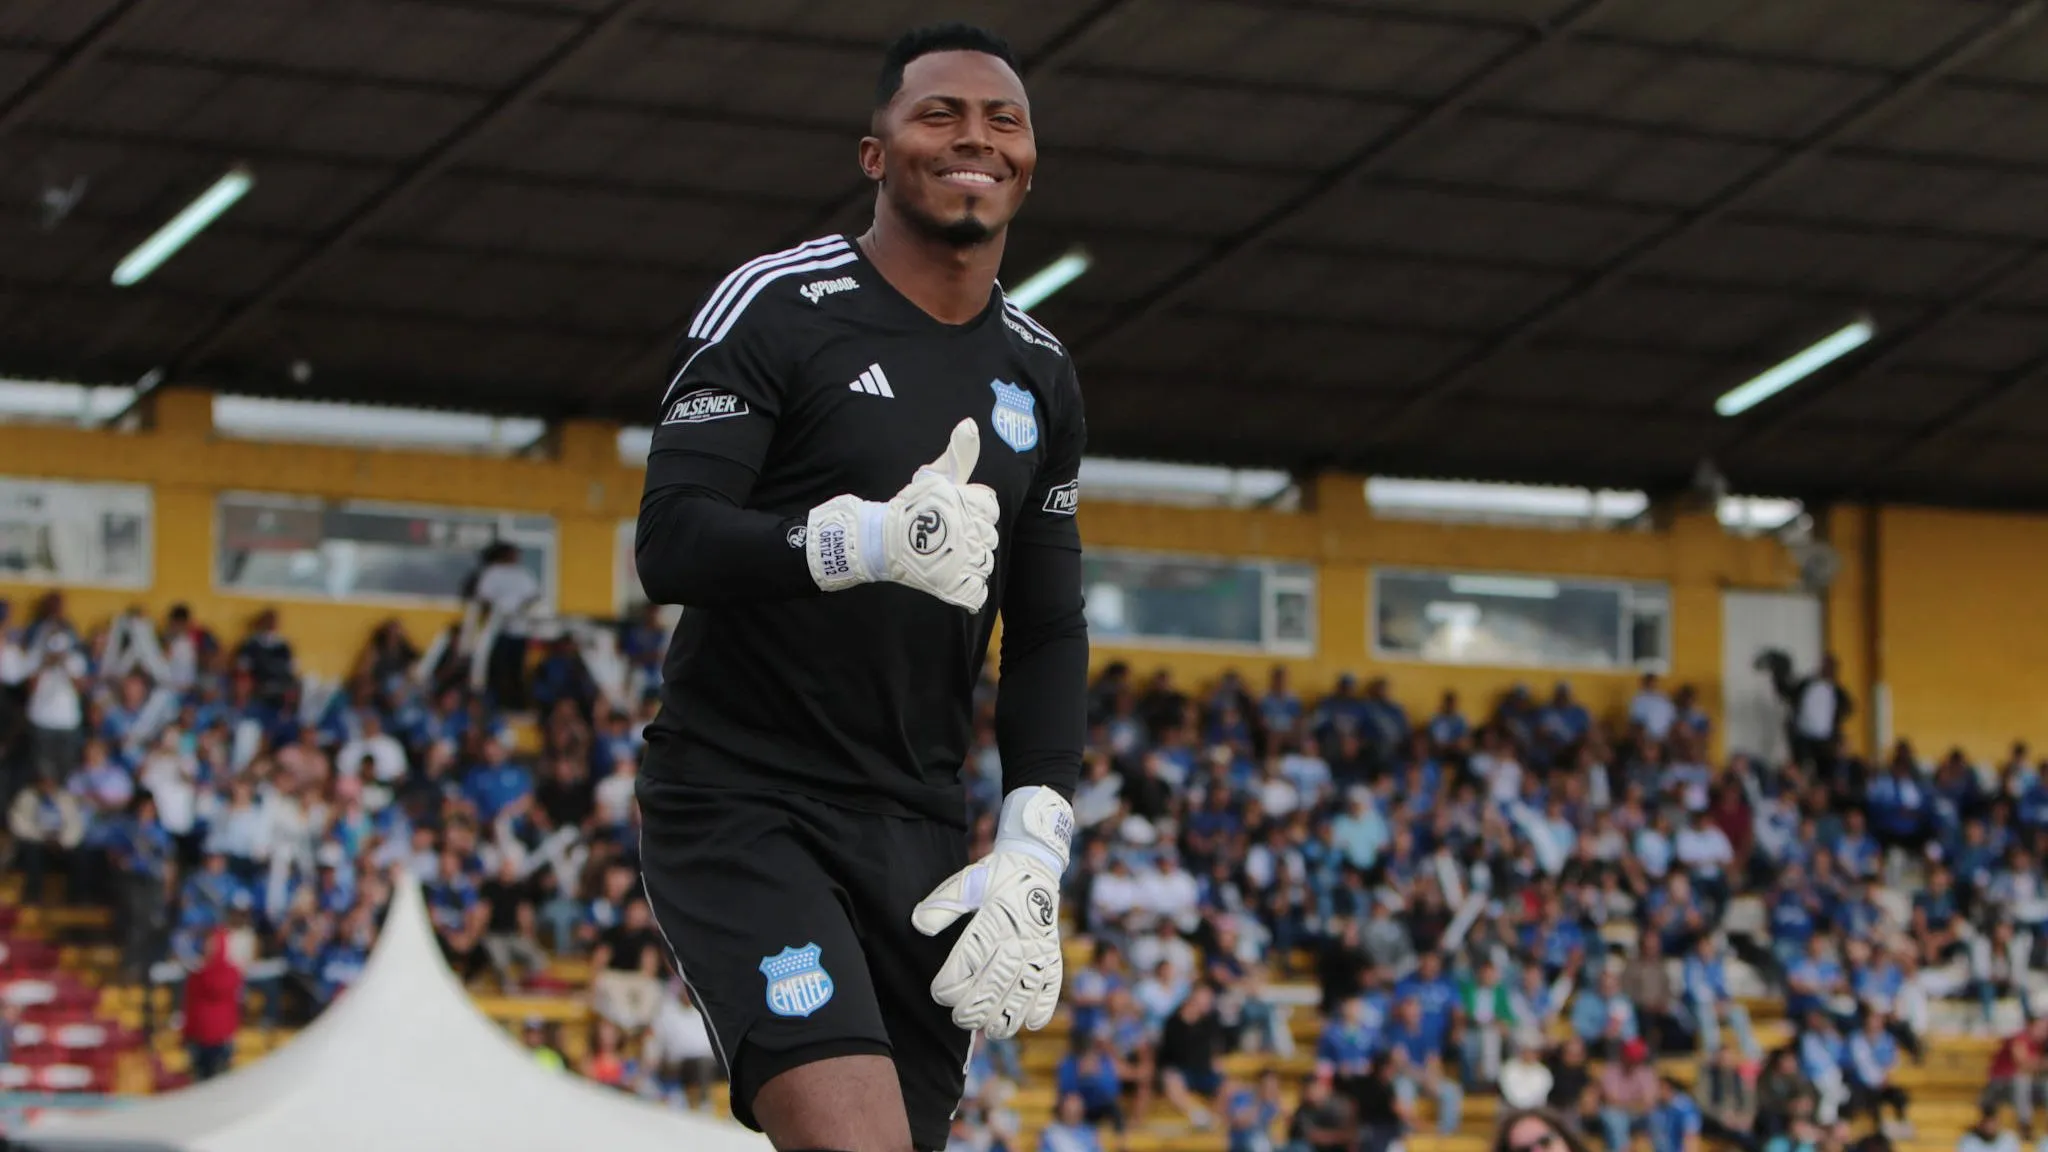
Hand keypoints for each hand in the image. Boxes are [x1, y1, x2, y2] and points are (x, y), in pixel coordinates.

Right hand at [805, 418, 1000, 610]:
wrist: (878, 541)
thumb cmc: (908, 507)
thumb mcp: (933, 476)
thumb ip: (958, 454)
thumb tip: (970, 423)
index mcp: (969, 504)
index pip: (990, 508)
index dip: (974, 511)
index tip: (952, 514)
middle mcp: (970, 531)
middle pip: (989, 537)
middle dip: (970, 536)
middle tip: (943, 535)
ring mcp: (963, 561)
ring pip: (984, 563)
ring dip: (968, 561)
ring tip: (944, 554)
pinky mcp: (954, 586)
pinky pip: (977, 592)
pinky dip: (968, 588)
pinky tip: (953, 578)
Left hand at [911, 785, 1073, 1037]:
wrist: (1035, 865)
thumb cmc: (994, 877)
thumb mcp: (966, 882)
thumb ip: (943, 904)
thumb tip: (918, 925)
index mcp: (995, 917)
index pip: (971, 958)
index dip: (954, 981)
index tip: (939, 994)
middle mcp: (1019, 935)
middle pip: (997, 980)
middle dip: (976, 1006)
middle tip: (959, 1019)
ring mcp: (1039, 946)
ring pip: (1025, 988)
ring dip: (1009, 1014)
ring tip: (991, 1031)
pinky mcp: (1053, 953)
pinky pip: (1052, 983)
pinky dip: (1044, 1005)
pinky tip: (1032, 1023)